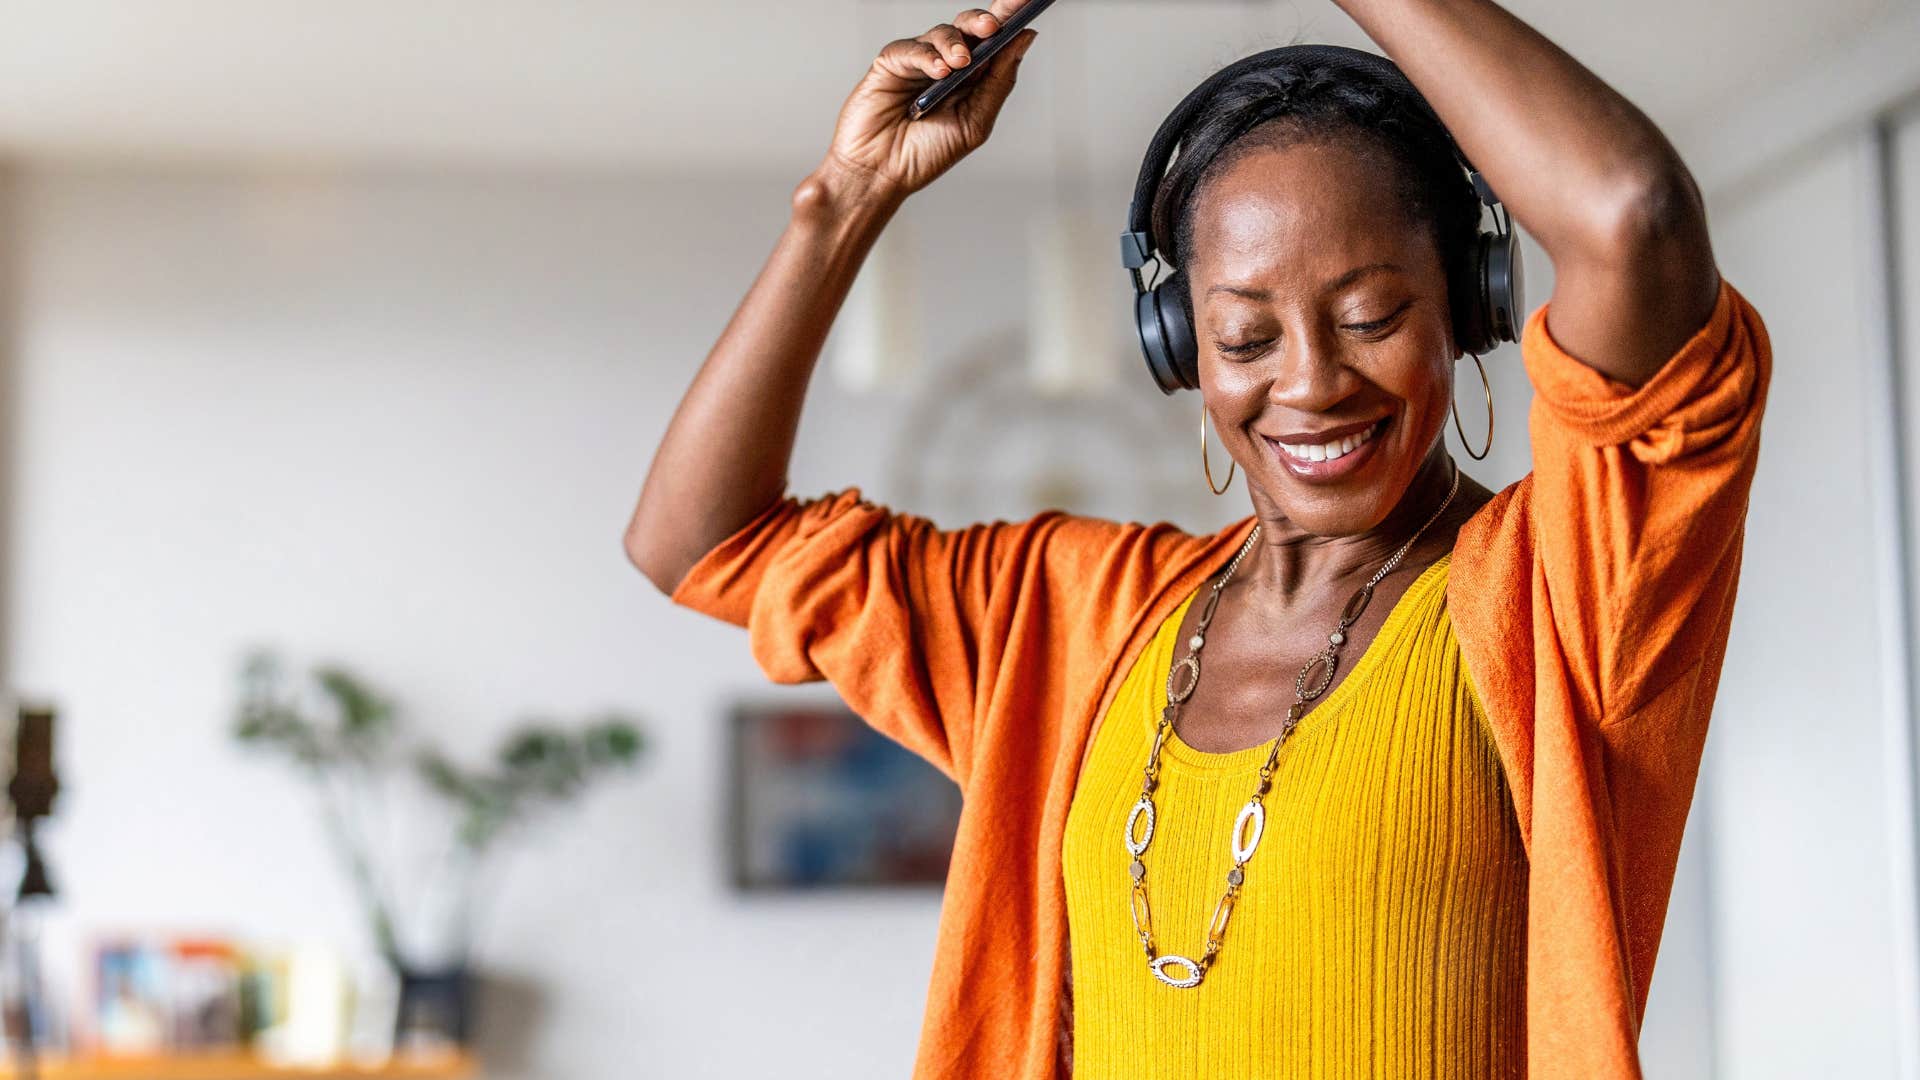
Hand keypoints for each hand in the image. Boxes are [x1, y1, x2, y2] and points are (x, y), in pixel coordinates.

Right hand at [823, 4, 1040, 200]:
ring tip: (959, 63)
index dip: (1011, 18)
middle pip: (970, 28)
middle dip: (985, 21)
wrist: (881, 174)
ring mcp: (919, 62)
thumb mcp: (975, 122)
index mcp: (972, 78)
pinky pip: (912, 48)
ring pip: (943, 33)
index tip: (1028, 3)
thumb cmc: (926, 154)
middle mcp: (947, 65)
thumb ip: (999, 81)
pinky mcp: (891, 63)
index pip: (996, 41)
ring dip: (955, 44)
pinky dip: (928, 56)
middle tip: (993, 26)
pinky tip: (938, 71)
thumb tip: (1025, 39)